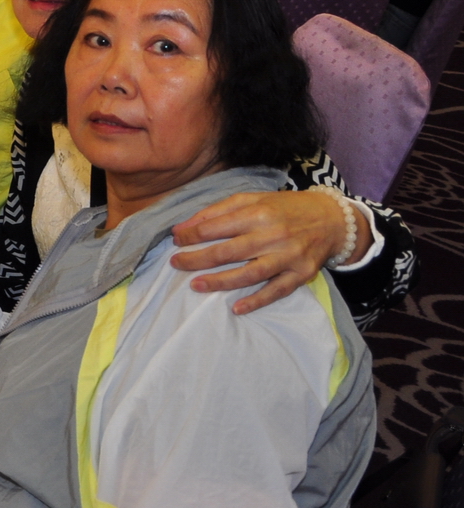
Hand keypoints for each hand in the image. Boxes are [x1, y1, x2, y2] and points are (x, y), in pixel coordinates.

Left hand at [171, 189, 362, 314]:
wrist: (332, 219)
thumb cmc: (284, 208)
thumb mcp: (252, 199)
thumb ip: (216, 211)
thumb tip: (182, 227)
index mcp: (259, 212)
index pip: (217, 227)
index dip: (192, 235)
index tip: (175, 240)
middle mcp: (274, 235)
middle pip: (229, 251)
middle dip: (198, 258)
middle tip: (176, 264)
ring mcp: (289, 256)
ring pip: (250, 274)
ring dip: (220, 282)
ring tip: (196, 285)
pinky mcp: (302, 274)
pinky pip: (276, 291)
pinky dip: (257, 301)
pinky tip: (236, 308)